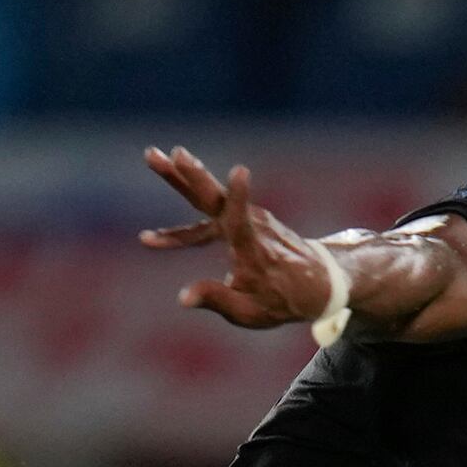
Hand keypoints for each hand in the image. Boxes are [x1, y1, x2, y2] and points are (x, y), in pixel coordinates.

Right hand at [138, 145, 336, 327]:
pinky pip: (209, 215)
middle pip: (216, 198)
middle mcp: (251, 225)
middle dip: (191, 175)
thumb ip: (217, 300)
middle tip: (166, 153)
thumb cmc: (283, 300)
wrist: (314, 283)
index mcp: (254, 248)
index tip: (240, 172)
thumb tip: (183, 297)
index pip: (244, 220)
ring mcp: (246, 218)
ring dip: (182, 177)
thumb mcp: (251, 312)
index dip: (240, 197)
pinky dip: (184, 219)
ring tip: (153, 156)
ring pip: (209, 196)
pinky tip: (152, 240)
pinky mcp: (239, 219)